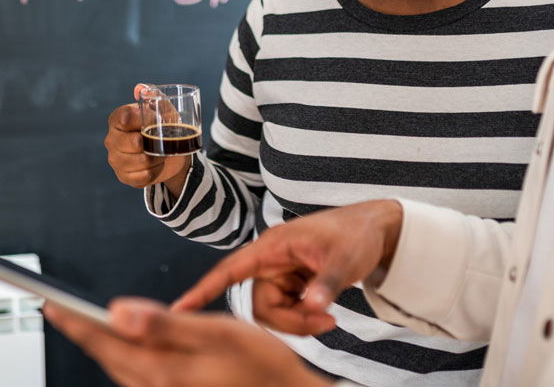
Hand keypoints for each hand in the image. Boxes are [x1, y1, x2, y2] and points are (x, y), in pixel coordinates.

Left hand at [44, 298, 331, 386]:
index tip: (49, 303)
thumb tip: (117, 312)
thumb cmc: (261, 364)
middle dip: (82, 331)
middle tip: (57, 309)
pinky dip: (123, 357)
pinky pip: (137, 377)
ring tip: (84, 323)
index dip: (74, 321)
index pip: (104, 341)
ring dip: (101, 345)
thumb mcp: (218, 332)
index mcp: (161, 369)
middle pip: (107, 356)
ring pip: (120, 368)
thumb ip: (165, 323)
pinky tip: (128, 346)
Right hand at [105, 84, 191, 192]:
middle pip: (133, 142)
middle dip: (153, 142)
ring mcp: (115, 159)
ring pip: (140, 161)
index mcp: (117, 119)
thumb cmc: (162, 126)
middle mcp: (111, 139)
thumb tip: (140, 89)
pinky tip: (157, 165)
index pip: (124, 118)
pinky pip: (143, 177)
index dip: (144, 119)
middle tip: (164, 139)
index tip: (158, 119)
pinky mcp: (123, 176)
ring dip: (157, 158)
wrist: (169, 153)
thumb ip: (154, 95)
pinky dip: (155, 171)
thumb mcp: (163, 109)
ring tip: (163, 153)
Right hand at [173, 199, 403, 335]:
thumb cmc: (355, 235)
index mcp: (274, 246)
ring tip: (329, 318)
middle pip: (259, 303)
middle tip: (325, 322)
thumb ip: (327, 284)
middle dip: (289, 321)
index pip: (231, 268)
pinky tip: (325, 314)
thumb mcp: (345, 259)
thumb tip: (312, 307)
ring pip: (272, 312)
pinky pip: (286, 312)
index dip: (205, 288)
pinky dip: (304, 319)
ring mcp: (281, 274)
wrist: (374, 231)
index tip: (180, 307)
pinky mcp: (291, 285)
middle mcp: (271, 260)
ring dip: (298, 322)